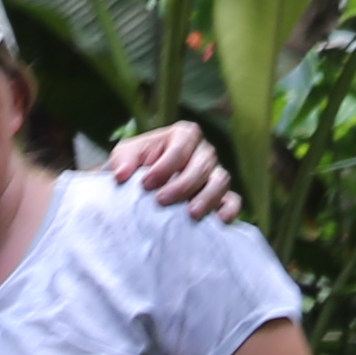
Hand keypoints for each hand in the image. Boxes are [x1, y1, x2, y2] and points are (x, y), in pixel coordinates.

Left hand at [104, 120, 239, 221]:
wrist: (142, 186)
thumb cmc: (137, 165)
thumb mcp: (125, 155)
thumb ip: (123, 159)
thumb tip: (122, 175)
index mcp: (184, 135)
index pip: (181, 146)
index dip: (165, 166)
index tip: (146, 184)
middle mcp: (204, 152)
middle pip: (202, 164)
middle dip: (182, 184)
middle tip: (161, 201)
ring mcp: (215, 173)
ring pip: (220, 181)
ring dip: (206, 197)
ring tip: (190, 214)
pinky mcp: (222, 195)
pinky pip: (233, 200)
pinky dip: (229, 209)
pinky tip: (219, 220)